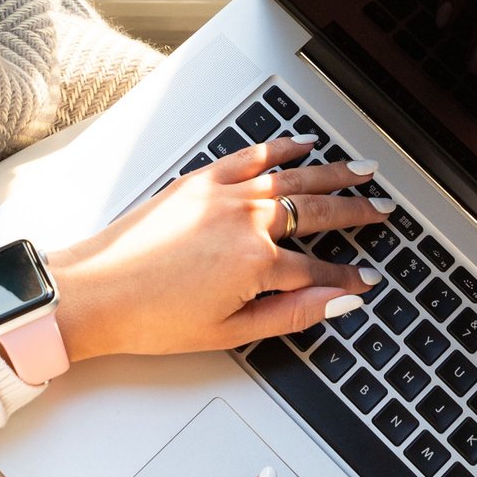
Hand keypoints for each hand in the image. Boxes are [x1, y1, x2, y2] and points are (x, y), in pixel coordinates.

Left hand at [48, 138, 386, 362]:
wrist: (94, 293)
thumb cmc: (151, 319)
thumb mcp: (230, 332)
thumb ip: (292, 314)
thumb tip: (337, 304)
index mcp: (257, 262)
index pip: (319, 270)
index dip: (346, 277)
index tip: (366, 279)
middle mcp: (246, 220)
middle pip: (317, 213)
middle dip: (356, 213)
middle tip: (383, 210)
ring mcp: (222, 195)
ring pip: (292, 178)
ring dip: (332, 173)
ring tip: (361, 170)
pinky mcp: (198, 181)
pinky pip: (250, 156)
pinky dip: (279, 148)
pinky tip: (301, 144)